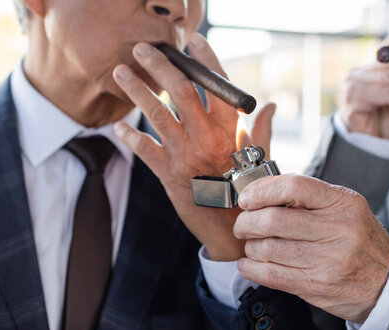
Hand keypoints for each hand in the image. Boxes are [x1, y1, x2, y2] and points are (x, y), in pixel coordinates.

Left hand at [112, 33, 275, 260]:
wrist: (229, 230)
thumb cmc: (246, 190)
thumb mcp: (259, 158)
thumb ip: (261, 129)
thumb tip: (270, 105)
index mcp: (230, 131)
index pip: (217, 86)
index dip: (205, 60)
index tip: (193, 41)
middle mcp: (206, 139)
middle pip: (181, 91)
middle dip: (161, 65)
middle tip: (144, 48)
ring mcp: (183, 156)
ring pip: (156, 113)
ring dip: (136, 90)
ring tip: (120, 72)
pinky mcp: (166, 173)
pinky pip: (142, 149)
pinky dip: (128, 136)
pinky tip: (118, 125)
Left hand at [232, 174, 388, 323]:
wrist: (387, 281)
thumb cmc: (359, 239)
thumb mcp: (346, 208)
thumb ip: (309, 198)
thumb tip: (261, 192)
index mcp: (342, 203)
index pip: (294, 186)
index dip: (262, 190)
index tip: (247, 198)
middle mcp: (337, 229)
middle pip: (273, 219)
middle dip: (247, 222)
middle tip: (242, 225)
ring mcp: (327, 259)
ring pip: (267, 248)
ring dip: (250, 246)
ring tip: (251, 245)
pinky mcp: (316, 285)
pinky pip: (271, 275)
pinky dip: (251, 268)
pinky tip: (248, 264)